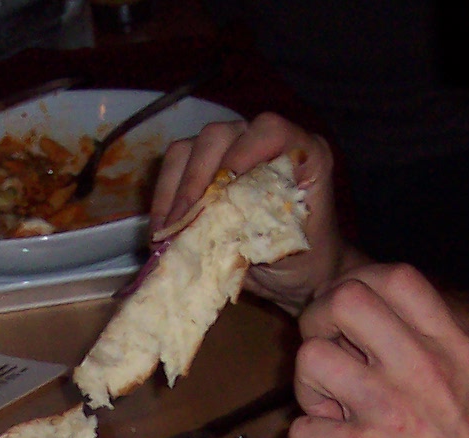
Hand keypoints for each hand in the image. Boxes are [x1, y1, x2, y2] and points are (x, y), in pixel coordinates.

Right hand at [150, 114, 343, 312]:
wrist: (298, 274)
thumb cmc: (305, 261)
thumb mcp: (291, 250)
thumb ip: (260, 231)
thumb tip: (214, 229)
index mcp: (302, 153)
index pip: (268, 131)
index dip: (241, 154)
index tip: (221, 194)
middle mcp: (265, 142)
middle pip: (218, 136)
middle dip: (195, 182)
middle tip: (183, 224)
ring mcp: (232, 150)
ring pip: (189, 149)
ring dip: (174, 192)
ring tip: (168, 233)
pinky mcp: (207, 166)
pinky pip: (175, 168)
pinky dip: (164, 199)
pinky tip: (163, 231)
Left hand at [287, 264, 468, 437]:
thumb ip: (434, 359)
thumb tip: (382, 344)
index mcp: (452, 345)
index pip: (394, 276)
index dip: (355, 291)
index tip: (349, 329)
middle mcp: (421, 364)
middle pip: (342, 299)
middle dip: (317, 330)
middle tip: (328, 372)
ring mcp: (390, 406)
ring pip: (310, 360)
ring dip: (307, 395)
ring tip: (332, 426)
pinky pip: (302, 432)